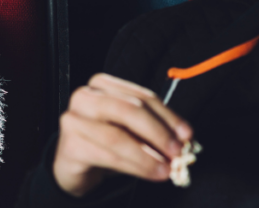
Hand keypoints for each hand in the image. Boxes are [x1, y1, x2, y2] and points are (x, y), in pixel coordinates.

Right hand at [52, 73, 192, 197]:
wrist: (75, 165)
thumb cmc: (105, 142)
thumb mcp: (131, 130)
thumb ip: (153, 129)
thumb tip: (183, 139)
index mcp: (102, 84)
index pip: (142, 97)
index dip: (168, 116)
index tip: (187, 134)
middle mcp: (84, 97)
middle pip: (129, 110)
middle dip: (158, 132)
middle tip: (177, 151)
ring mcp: (73, 120)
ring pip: (118, 137)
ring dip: (147, 156)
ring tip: (166, 169)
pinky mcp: (70, 146)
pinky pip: (108, 156)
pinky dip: (134, 166)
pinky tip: (149, 173)